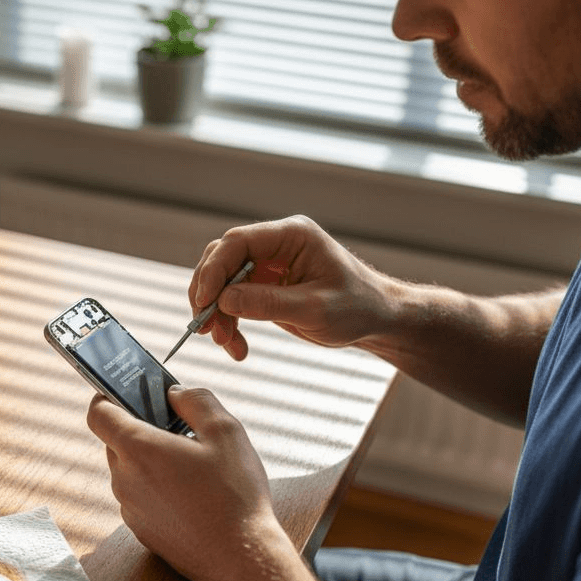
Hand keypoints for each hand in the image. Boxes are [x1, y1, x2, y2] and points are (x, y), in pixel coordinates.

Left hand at [85, 387, 285, 580]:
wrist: (241, 559)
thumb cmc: (234, 495)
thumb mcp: (226, 431)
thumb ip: (196, 400)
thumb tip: (176, 393)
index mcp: (138, 449)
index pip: (98, 414)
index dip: (107, 398)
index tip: (125, 394)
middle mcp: (124, 479)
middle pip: (115, 442)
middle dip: (140, 430)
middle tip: (177, 430)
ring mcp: (130, 509)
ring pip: (129, 471)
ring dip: (150, 462)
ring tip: (191, 466)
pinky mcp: (141, 531)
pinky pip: (140, 498)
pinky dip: (157, 489)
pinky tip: (191, 495)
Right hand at [190, 215, 395, 359]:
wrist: (376, 319)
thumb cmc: (358, 307)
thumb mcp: (315, 309)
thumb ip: (268, 303)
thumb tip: (224, 300)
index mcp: (291, 235)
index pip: (237, 242)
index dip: (214, 270)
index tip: (204, 301)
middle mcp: (276, 245)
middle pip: (223, 260)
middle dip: (209, 295)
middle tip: (207, 328)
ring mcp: (269, 265)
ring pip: (223, 282)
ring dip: (217, 313)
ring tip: (226, 343)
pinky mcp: (265, 286)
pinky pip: (233, 300)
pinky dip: (229, 322)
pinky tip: (236, 345)